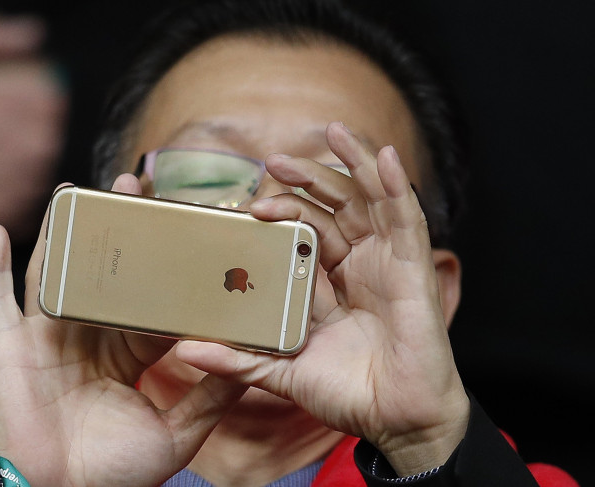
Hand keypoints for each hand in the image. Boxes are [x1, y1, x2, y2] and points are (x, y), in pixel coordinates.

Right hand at [0, 0, 65, 239]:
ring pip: (41, 169)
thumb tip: (30, 33)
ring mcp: (20, 181)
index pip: (54, 101)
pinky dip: (12, 191)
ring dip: (23, 162)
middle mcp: (28, 144)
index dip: (35, 100)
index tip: (17, 103)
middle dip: (29, 131)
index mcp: (18, 104)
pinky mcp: (8, 208)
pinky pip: (26, 199)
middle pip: (50, 136)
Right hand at [0, 177, 246, 486]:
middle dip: (116, 228)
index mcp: (127, 351)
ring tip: (77, 190)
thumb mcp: (179, 432)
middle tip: (135, 184)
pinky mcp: (10, 348)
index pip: (148, 294)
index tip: (185, 224)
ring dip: (62, 231)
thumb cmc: (118, 473)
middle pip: (102, 271)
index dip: (165, 261)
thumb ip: (213, 396)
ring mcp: (47, 338)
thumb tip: (251, 360)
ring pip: (55, 272)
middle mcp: (88, 336)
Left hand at [174, 121, 469, 475]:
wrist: (395, 421)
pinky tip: (384, 156)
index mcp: (326, 283)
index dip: (282, 212)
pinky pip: (407, 220)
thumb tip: (185, 350)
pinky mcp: (414, 269)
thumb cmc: (346, 394)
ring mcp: (386, 264)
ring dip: (352, 164)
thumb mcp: (283, 372)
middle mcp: (357, 266)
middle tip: (275, 161)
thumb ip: (238, 360)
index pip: (303, 233)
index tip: (250, 206)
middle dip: (307, 180)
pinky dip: (395, 186)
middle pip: (334, 208)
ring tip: (332, 131)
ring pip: (369, 201)